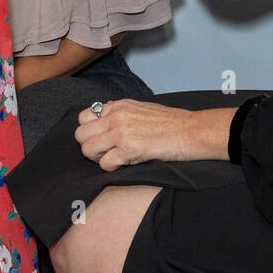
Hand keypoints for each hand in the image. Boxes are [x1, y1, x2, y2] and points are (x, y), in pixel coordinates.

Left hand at [75, 100, 197, 169]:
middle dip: (90, 146)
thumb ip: (121, 112)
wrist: (192, 131)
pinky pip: (104, 164)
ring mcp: (121, 131)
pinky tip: (125, 163)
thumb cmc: (172, 122)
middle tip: (105, 152)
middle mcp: (116, 116)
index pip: (84, 117)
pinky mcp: (129, 148)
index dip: (89, 131)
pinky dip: (112, 168)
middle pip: (80, 134)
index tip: (101, 139)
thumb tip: (105, 117)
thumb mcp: (141, 108)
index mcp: (119, 105)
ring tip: (114, 158)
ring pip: (87, 149)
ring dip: (98, 158)